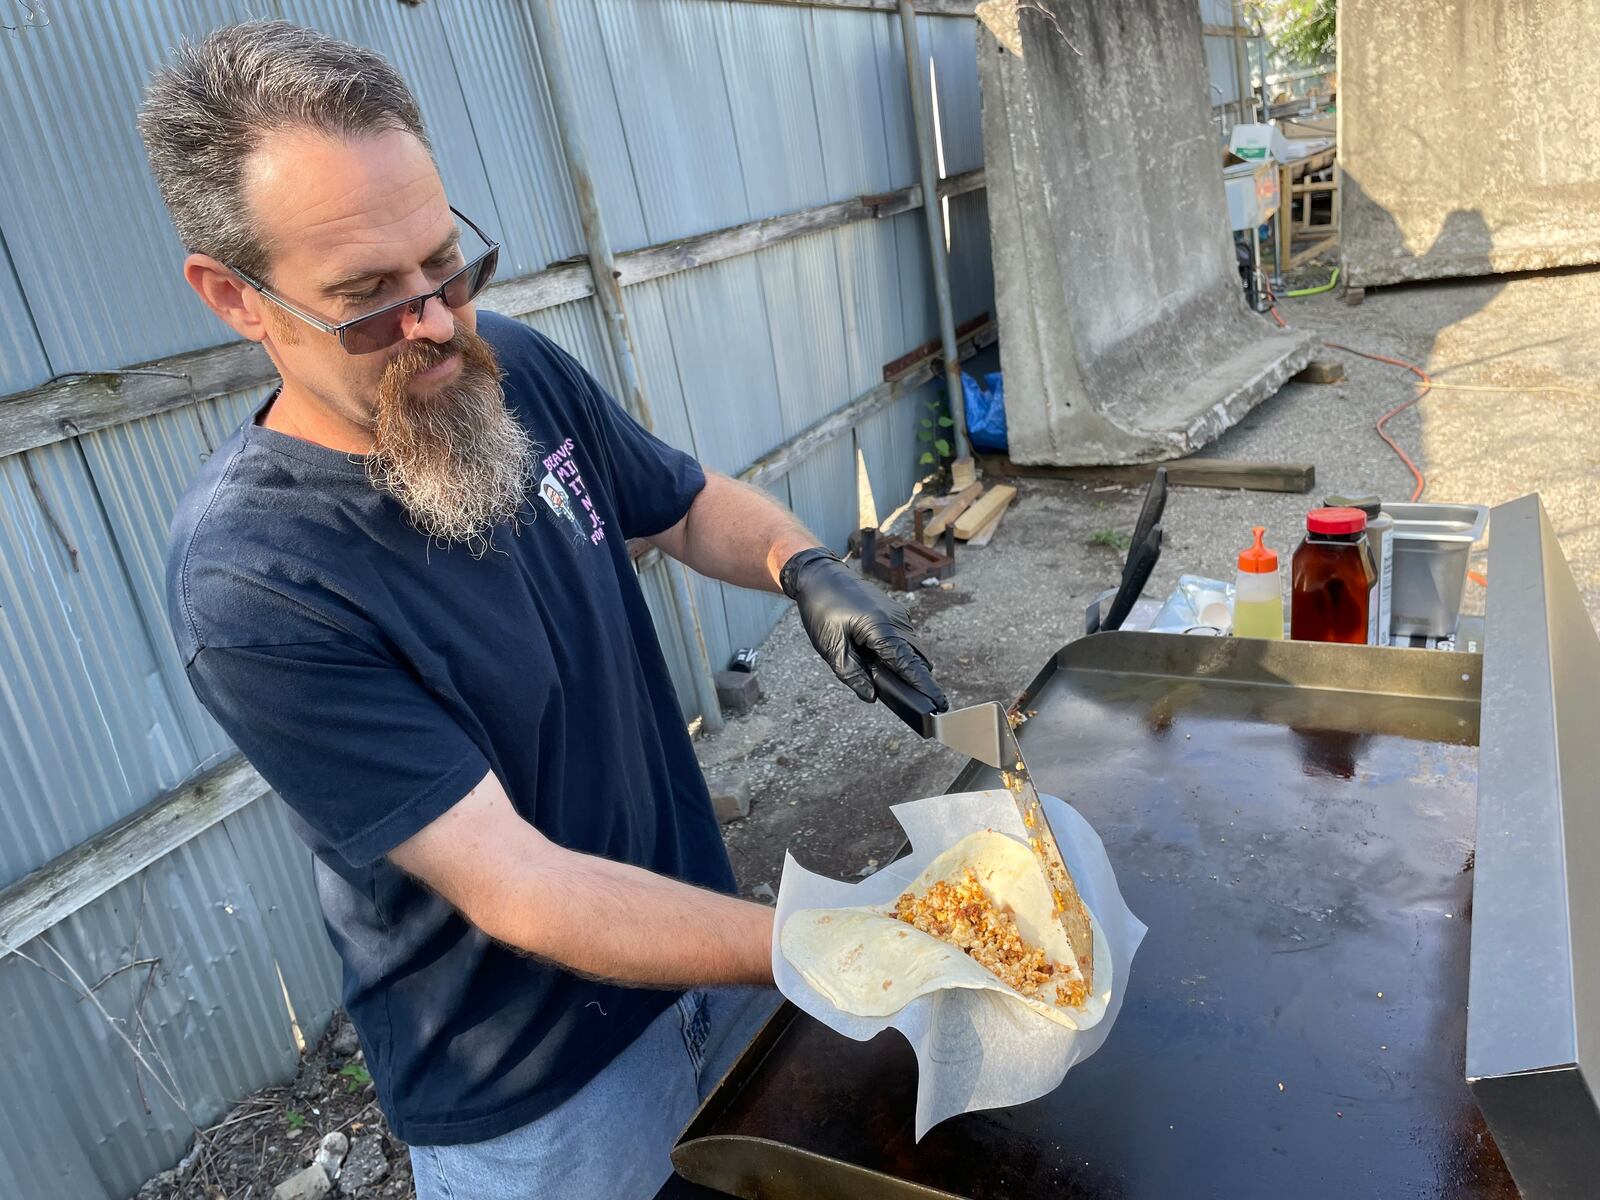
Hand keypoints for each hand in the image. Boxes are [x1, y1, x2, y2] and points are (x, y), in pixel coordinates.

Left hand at [780, 547, 946, 709]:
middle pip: (917, 657)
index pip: (909, 663)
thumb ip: (852, 674)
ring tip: (890, 681)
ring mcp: (897, 613)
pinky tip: (880, 660)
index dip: (924, 686)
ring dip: (906, 664)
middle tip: (916, 703)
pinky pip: (904, 636)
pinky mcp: (893, 611)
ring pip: (912, 647)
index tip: (940, 703)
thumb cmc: (822, 609)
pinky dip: (899, 651)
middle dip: (918, 679)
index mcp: (880, 628)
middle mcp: (896, 619)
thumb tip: (872, 696)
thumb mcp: (830, 647)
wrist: (820, 575)